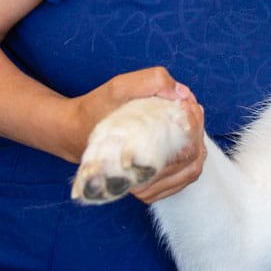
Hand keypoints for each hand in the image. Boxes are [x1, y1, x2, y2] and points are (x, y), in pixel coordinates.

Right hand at [64, 68, 206, 200]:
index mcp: (137, 161)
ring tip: (186, 119)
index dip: (194, 121)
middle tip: (188, 106)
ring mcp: (145, 189)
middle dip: (196, 127)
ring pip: (191, 170)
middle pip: (192, 158)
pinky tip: (181, 137)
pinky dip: (190, 155)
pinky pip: (183, 178)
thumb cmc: (96, 110)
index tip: (185, 102)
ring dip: (196, 140)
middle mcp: (142, 182)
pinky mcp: (146, 189)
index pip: (186, 148)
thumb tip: (182, 93)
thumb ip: (152, 81)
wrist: (73, 132)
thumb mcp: (119, 86)